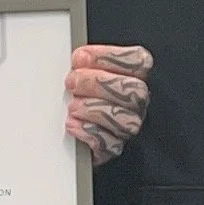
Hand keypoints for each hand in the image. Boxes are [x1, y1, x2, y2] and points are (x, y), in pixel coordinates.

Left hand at [65, 40, 152, 164]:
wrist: (65, 133)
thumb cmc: (77, 96)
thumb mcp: (80, 71)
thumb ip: (84, 62)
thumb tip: (79, 57)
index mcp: (133, 76)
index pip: (138, 61)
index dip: (110, 57)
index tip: (80, 58)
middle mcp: (136, 101)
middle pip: (135, 90)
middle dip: (98, 83)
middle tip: (72, 82)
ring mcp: (127, 126)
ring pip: (126, 119)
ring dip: (94, 109)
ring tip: (72, 106)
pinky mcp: (113, 148)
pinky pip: (111, 144)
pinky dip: (89, 132)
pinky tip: (73, 124)